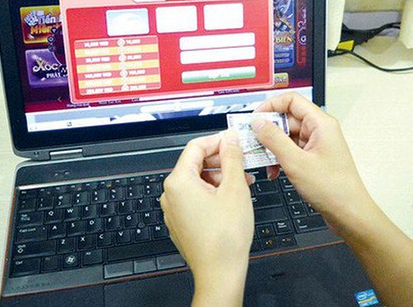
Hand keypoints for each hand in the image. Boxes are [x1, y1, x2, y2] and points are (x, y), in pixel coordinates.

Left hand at [160, 130, 253, 306]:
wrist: (220, 272)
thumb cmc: (225, 237)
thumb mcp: (235, 188)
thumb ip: (232, 157)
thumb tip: (230, 139)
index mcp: (178, 182)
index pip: (195, 147)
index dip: (218, 141)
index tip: (234, 141)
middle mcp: (170, 195)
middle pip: (195, 165)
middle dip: (221, 162)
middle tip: (242, 163)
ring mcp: (174, 210)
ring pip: (197, 182)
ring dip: (219, 178)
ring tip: (242, 184)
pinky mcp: (181, 222)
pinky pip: (195, 199)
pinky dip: (213, 193)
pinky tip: (231, 199)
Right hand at [253, 92, 376, 242]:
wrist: (349, 213)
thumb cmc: (333, 189)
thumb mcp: (296, 162)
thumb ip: (274, 139)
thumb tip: (258, 123)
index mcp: (321, 124)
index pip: (292, 100)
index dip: (271, 106)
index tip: (255, 119)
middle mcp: (320, 131)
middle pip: (287, 119)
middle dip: (268, 131)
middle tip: (252, 142)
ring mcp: (317, 145)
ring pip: (287, 137)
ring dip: (273, 148)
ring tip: (262, 162)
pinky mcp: (314, 159)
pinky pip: (292, 151)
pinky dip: (280, 159)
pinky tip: (274, 172)